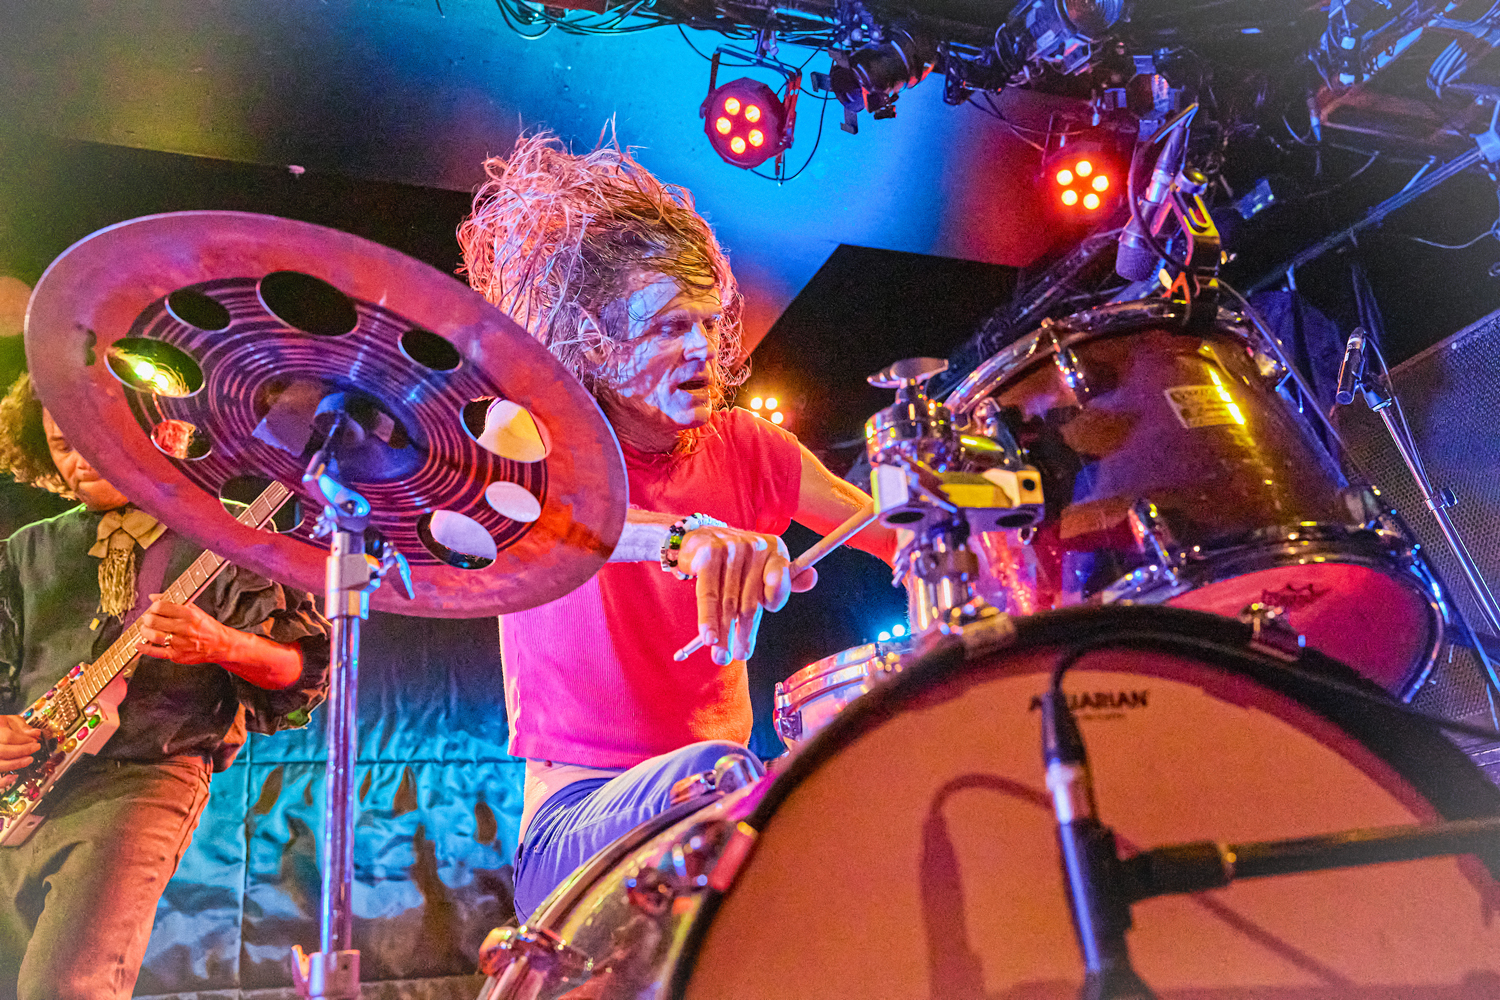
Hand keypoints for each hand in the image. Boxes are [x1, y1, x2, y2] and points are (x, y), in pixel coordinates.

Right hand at [0, 715, 41, 772]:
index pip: (8, 737)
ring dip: (16, 764)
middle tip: (36, 748)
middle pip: (2, 751)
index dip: (24, 740)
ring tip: (29, 760)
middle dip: (22, 750)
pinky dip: (3, 781)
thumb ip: (21, 727)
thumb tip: (36, 733)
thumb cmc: (0, 725)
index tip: (35, 741)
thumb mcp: (10, 720)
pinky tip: (14, 777)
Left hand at [135, 595, 233, 664]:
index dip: (153, 606)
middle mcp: (184, 628)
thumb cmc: (207, 626)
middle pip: (154, 621)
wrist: (220, 645)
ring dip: (145, 631)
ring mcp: (179, 643)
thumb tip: (153, 597)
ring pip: (153, 636)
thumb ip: (174, 602)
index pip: (161, 606)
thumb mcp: (195, 610)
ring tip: (146, 629)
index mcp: (189, 614)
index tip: (154, 608)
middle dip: (147, 618)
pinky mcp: (177, 655)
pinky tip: (139, 644)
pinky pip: (156, 652)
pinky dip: (144, 648)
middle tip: (147, 619)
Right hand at [678, 526, 814, 664]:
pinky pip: (708, 594)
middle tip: (740, 655)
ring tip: (721, 656)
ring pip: (728, 602)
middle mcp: (755, 547)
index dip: (773, 601)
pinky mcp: (708, 555)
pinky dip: (708, 618)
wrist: (702, 536)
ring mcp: (731, 550)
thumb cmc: (737, 560)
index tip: (763, 616)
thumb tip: (812, 578)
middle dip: (744, 633)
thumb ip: (786, 579)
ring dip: (724, 634)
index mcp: (774, 550)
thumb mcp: (764, 567)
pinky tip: (709, 637)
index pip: (779, 583)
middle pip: (751, 600)